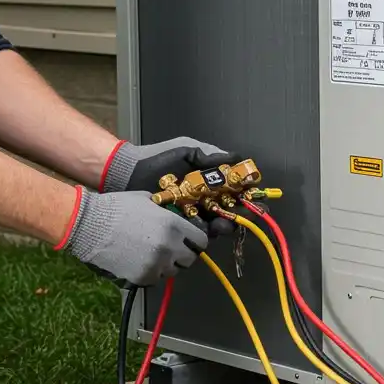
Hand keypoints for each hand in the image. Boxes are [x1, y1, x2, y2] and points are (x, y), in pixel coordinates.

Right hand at [58, 190, 208, 286]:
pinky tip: (138, 262)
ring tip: (150, 255)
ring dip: (166, 265)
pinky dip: (150, 273)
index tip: (189, 242)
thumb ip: (165, 211)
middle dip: (182, 255)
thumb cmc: (116, 207)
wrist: (89, 225)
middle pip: (190, 260)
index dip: (195, 242)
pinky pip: (155, 279)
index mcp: (174, 225)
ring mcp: (157, 264)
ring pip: (172, 271)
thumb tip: (175, 215)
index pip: (201, 242)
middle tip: (169, 249)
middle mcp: (170, 246)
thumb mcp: (146, 200)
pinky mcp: (142, 277)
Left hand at [101, 137, 236, 236]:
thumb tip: (238, 159)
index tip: (254, 198)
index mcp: (212, 181)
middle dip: (241, 214)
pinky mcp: (181, 227)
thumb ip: (211, 156)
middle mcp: (207, 200)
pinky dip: (205, 231)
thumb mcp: (186, 151)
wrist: (129, 173)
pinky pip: (198, 232)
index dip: (249, 196)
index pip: (238, 191)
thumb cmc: (158, 159)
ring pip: (218, 225)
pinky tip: (206, 227)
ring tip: (222, 223)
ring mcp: (195, 215)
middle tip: (243, 215)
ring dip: (225, 225)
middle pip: (233, 211)